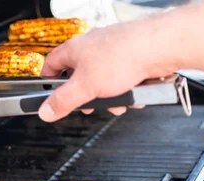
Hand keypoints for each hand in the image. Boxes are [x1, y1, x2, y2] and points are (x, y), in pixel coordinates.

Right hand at [38, 20, 176, 121]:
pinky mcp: (128, 56)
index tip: (50, 97)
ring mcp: (111, 51)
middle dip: (85, 96)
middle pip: (78, 76)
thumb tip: (45, 111)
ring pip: (101, 80)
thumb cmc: (122, 57)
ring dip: (108, 96)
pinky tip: (131, 93)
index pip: (51, 65)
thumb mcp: (85, 87)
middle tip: (88, 105)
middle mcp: (91, 47)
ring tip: (116, 102)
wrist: (157, 48)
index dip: (48, 83)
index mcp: (74, 49)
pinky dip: (124, 89)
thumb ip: (63, 102)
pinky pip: (120, 78)